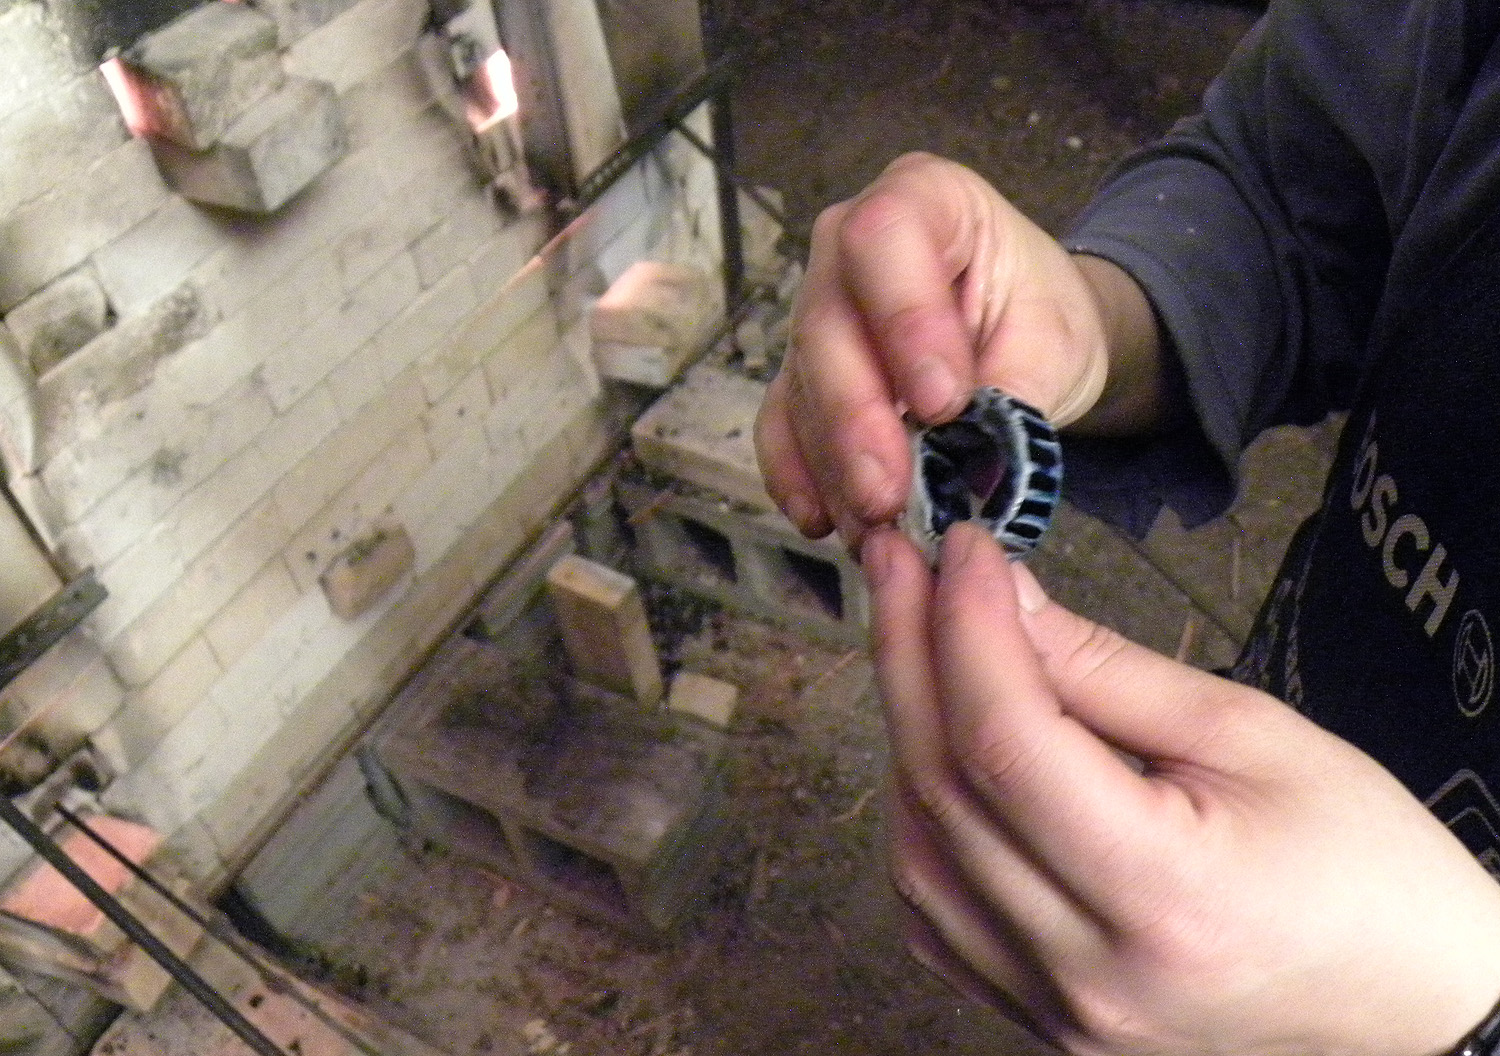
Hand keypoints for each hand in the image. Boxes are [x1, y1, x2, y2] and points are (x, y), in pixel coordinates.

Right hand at [754, 153, 1137, 547]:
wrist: (1024, 337)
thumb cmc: (1039, 315)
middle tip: (888, 491)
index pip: (885, 238)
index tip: (944, 402)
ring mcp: (816, 309)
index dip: (903, 319)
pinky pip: (781, 422)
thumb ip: (1012, 393)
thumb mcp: (1055, 341)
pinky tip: (823, 520)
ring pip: (802, 383)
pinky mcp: (801, 373)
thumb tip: (975, 470)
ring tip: (873, 525)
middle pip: (825, 322)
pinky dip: (800, 475)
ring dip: (832, 463)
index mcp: (924, 198)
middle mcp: (849, 245)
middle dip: (855, 417)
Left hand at [862, 521, 1499, 1055]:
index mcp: (1164, 897)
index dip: (964, 629)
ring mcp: (1053, 1008)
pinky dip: (921, 818)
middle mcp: (1088, 970)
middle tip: (901, 564)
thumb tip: (1001, 596)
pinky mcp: (1036, 1017)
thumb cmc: (1362, 867)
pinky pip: (933, 910)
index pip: (1006, 744)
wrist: (1405, 1005)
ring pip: (918, 852)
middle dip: (908, 654)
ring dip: (906, 733)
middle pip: (943, 789)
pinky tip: (940, 750)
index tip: (962, 548)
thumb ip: (1110, 671)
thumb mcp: (1254, 737)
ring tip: (925, 644)